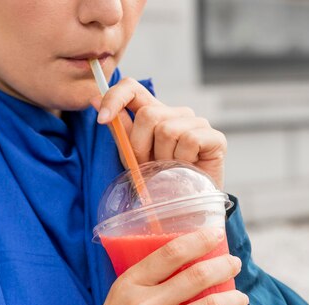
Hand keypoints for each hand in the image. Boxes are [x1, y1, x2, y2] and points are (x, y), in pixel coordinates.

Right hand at [65, 228, 247, 304]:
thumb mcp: (115, 301)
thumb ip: (143, 287)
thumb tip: (182, 272)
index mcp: (129, 285)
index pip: (171, 253)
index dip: (199, 240)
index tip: (216, 235)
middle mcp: (145, 304)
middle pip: (198, 276)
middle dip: (225, 267)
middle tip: (234, 264)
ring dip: (235, 299)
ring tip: (240, 298)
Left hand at [91, 78, 226, 189]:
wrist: (182, 211)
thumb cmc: (158, 183)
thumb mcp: (132, 157)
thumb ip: (119, 130)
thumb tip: (93, 98)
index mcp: (154, 115)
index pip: (132, 88)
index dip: (115, 97)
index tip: (101, 119)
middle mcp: (176, 114)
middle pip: (149, 114)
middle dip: (141, 147)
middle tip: (150, 167)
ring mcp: (197, 124)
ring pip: (168, 130)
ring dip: (163, 160)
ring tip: (170, 172)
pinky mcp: (215, 138)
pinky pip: (189, 141)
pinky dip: (183, 161)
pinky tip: (187, 170)